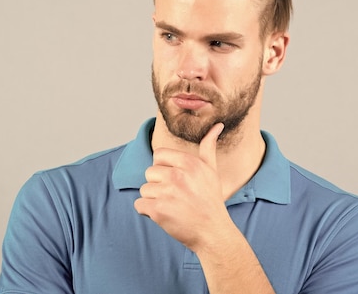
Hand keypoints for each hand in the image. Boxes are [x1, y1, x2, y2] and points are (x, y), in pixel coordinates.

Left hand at [134, 123, 230, 250]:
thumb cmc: (210, 200)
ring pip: (144, 190)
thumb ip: (208, 146)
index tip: (176, 180)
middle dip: (159, 185)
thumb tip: (217, 125)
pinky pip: (139, 206)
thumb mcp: (211, 170)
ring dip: (154, 200)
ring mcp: (167, 193)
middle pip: (149, 173)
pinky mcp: (158, 210)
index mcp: (188, 163)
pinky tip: (165, 215)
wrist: (213, 232)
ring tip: (172, 206)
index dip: (164, 168)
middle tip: (176, 196)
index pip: (158, 155)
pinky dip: (148, 212)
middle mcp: (177, 175)